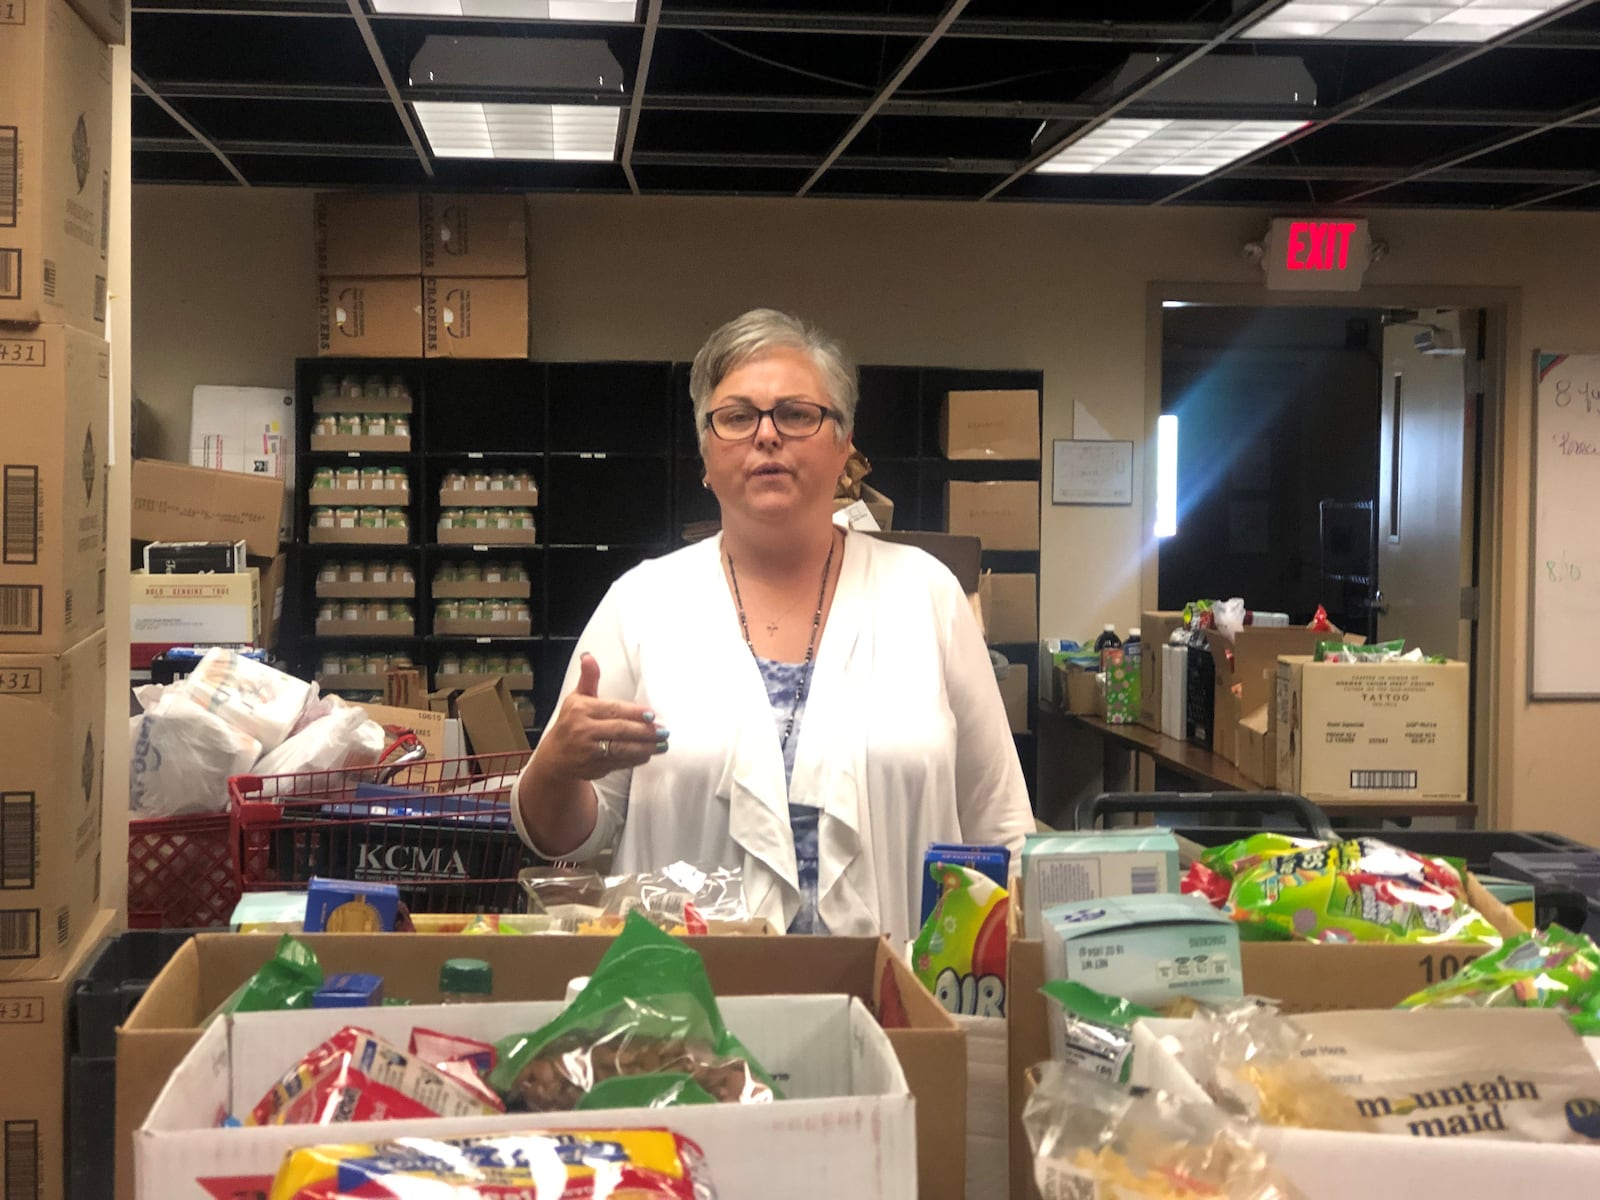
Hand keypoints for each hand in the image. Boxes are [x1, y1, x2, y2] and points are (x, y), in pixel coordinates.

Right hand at [538, 653, 666, 780]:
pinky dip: (635, 760)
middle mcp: (583, 730)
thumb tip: (588, 657)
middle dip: (645, 732)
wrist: (555, 756)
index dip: (635, 713)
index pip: (613, 710)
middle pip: (620, 730)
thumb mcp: (577, 697)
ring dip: (645, 748)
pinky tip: (648, 754)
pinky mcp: (593, 768)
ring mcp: (588, 752)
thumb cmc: (571, 722)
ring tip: (662, 745)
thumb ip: (589, 678)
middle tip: (664, 732)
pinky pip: (619, 763)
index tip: (652, 715)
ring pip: (622, 749)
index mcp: (580, 709)